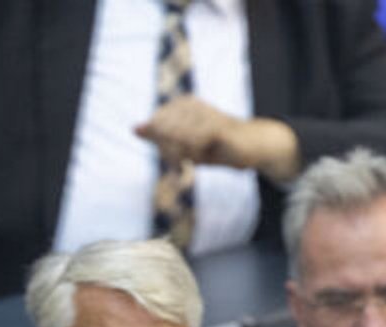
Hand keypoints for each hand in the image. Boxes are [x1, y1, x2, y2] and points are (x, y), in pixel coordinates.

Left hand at [134, 96, 300, 183]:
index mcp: (182, 104)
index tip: (174, 160)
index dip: (160, 146)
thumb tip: (134, 128)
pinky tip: (199, 158)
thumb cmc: (214, 146)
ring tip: (195, 159)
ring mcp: (204, 113)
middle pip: (163, 132)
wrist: (251, 147)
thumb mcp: (182, 144)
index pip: (156, 126)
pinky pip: (192, 143)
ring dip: (183, 155)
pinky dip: (193, 154)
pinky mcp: (217, 126)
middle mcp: (192, 104)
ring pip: (175, 139)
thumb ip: (158, 135)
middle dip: (169, 152)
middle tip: (182, 163)